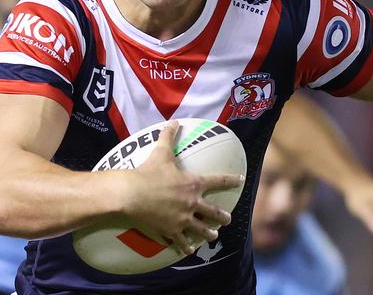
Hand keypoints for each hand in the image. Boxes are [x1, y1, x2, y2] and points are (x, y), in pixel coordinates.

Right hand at [120, 121, 243, 254]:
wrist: (132, 193)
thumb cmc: (148, 171)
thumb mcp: (161, 151)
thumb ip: (169, 136)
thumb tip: (174, 121)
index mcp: (193, 184)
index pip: (218, 181)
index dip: (231, 180)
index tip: (241, 180)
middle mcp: (192, 203)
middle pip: (213, 212)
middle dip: (222, 217)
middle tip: (227, 219)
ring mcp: (182, 219)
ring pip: (201, 230)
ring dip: (209, 234)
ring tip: (214, 236)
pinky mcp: (171, 230)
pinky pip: (182, 242)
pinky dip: (186, 247)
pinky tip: (190, 251)